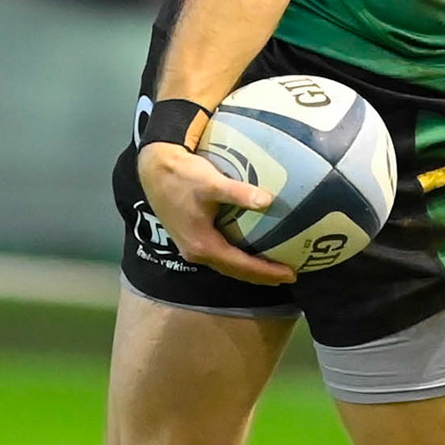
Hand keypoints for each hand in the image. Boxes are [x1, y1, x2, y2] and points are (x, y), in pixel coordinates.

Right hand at [137, 143, 295, 286]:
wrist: (154, 168)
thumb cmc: (182, 175)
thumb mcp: (211, 182)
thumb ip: (238, 193)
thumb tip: (268, 201)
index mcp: (203, 245)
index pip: (241, 265)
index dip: (266, 271)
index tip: (290, 274)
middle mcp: (196, 252)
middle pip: (234, 270)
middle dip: (261, 275)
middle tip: (288, 276)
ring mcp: (191, 246)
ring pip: (225, 265)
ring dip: (248, 269)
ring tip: (272, 268)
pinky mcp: (189, 237)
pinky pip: (219, 255)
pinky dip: (236, 258)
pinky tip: (247, 250)